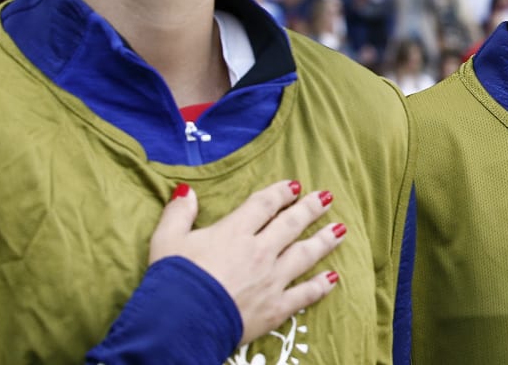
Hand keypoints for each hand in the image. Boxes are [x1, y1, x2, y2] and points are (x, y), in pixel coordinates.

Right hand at [150, 180, 345, 345]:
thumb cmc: (173, 279)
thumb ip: (178, 213)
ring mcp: (271, 280)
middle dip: (310, 209)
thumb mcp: (166, 240)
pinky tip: (333, 278)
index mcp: (235, 232)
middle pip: (291, 224)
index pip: (264, 205)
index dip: (280, 193)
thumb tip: (187, 191)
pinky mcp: (275, 308)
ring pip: (305, 254)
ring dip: (324, 241)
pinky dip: (320, 285)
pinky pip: (305, 294)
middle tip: (327, 198)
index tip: (294, 186)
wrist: (180, 322)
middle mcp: (259, 251)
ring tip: (340, 230)